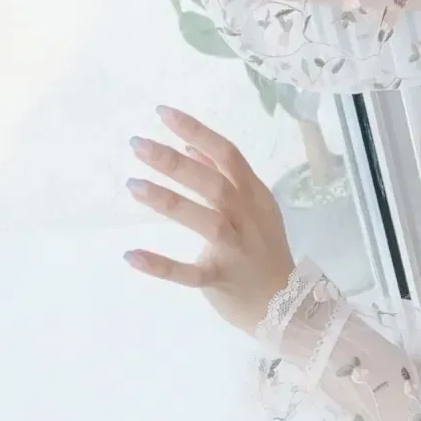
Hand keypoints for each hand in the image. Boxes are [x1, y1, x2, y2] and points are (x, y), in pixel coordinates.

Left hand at [123, 106, 296, 335]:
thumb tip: (188, 144)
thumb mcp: (252, 206)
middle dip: (175, 163)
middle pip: (214, 183)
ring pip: (205, 221)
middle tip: (137, 144)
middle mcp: (247, 217)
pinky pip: (190, 273)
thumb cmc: (262, 250)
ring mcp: (236, 249)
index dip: (196, 131)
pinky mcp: (221, 280)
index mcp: (253, 195)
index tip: (162, 114)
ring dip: (169, 202)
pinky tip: (131, 255)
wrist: (289, 306)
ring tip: (133, 185)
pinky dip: (161, 266)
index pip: (227, 154)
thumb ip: (222, 175)